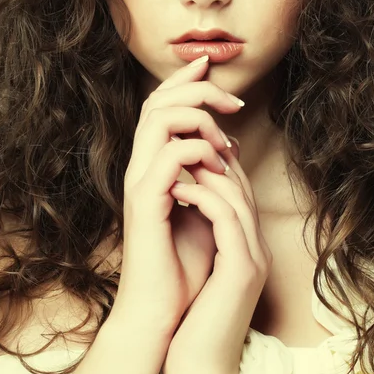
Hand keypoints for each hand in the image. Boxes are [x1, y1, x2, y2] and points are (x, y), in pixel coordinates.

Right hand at [113, 56, 243, 334]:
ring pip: (158, 120)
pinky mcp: (146, 202)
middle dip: (196, 88)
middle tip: (233, 100)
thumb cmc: (186, 262)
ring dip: (199, 118)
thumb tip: (229, 145)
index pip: (161, 107)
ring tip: (227, 140)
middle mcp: (141, 167)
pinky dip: (199, 150)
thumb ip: (209, 174)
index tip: (213, 64)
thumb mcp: (204, 207)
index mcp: (153, 165)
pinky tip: (220, 165)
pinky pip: (170, 156)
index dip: (185, 80)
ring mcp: (140, 183)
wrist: (165, 309)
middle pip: (157, 102)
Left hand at [161, 130, 272, 373]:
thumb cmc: (195, 321)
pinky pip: (226, 219)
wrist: (201, 371)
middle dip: (214, 157)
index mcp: (248, 247)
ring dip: (207, 171)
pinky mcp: (241, 270)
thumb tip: (188, 205)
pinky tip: (178, 188)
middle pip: (242, 187)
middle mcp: (257, 248)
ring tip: (180, 158)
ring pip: (237, 196)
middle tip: (185, 142)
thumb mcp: (204, 270)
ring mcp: (254, 258)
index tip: (188, 149)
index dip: (216, 164)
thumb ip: (205, 238)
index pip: (238, 193)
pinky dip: (202, 196)